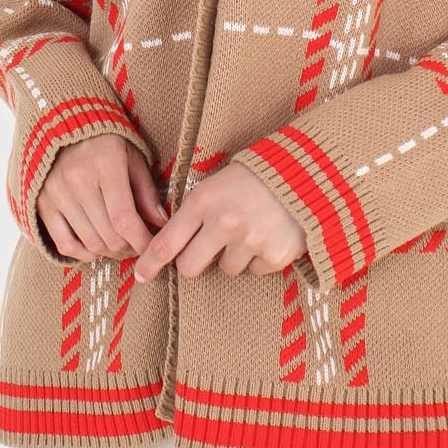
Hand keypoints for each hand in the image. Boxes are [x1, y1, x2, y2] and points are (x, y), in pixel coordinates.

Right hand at [36, 133, 169, 260]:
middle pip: (108, 234)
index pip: (124, 217)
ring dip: (110, 253)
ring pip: (90, 242)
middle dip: (130, 248)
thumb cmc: (106, 143)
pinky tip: (96, 249)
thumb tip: (162, 223)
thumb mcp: (132, 157)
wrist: (64, 127)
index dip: (142, 240)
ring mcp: (57, 193)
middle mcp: (77, 179)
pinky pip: (64, 244)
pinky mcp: (43, 204)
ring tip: (122, 246)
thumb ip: (146, 191)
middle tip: (140, 246)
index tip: (153, 248)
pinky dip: (84, 254)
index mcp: (106, 163)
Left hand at [132, 160, 308, 282]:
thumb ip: (197, 210)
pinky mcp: (274, 255)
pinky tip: (269, 233)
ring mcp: (250, 241)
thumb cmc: (255, 176)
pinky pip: (255, 270)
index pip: (167, 241)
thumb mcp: (218, 182)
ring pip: (225, 269)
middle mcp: (224, 223)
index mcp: (204, 201)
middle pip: (190, 267)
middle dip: (194, 262)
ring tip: (249, 229)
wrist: (306, 172)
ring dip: (233, 256)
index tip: (140, 275)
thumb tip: (173, 242)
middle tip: (207, 249)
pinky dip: (260, 258)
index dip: (150, 262)